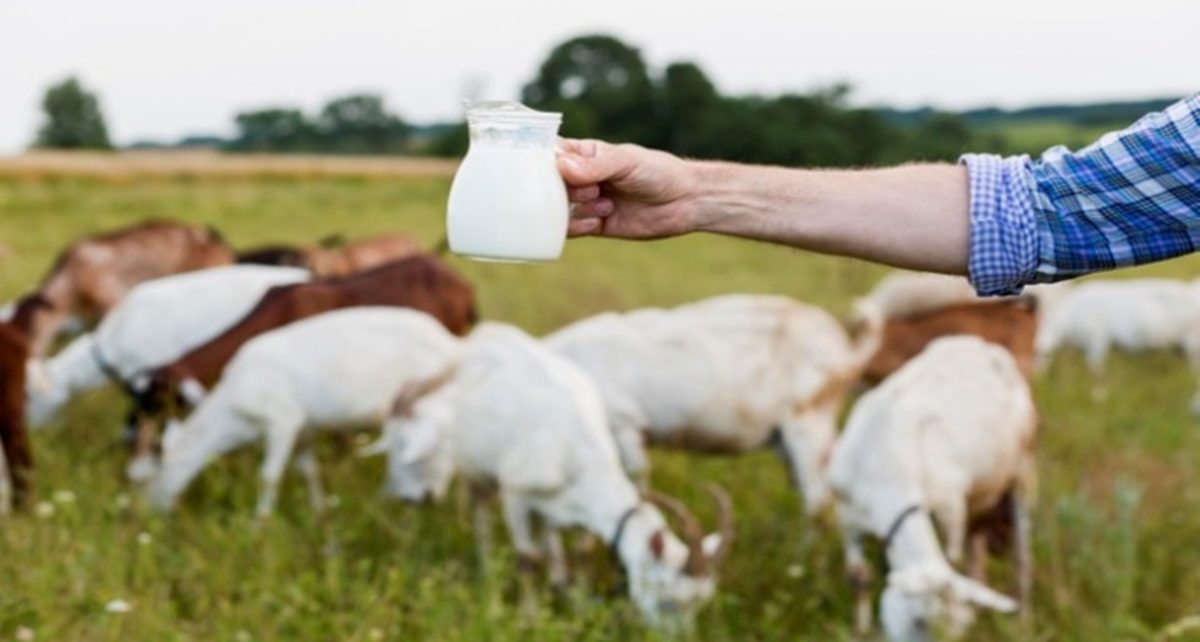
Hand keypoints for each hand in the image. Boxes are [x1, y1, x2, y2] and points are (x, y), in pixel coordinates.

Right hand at [556, 139, 699, 238]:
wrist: (685, 202)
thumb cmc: (658, 172)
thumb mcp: (626, 162)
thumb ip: (595, 166)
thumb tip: (561, 167)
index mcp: (586, 154)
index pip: (552, 153)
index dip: (542, 160)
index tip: (546, 168)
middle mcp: (582, 178)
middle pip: (550, 184)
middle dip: (562, 189)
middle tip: (589, 189)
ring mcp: (587, 202)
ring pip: (558, 209)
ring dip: (575, 207)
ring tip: (602, 203)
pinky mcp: (595, 224)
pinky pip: (572, 228)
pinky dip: (578, 226)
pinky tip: (597, 220)